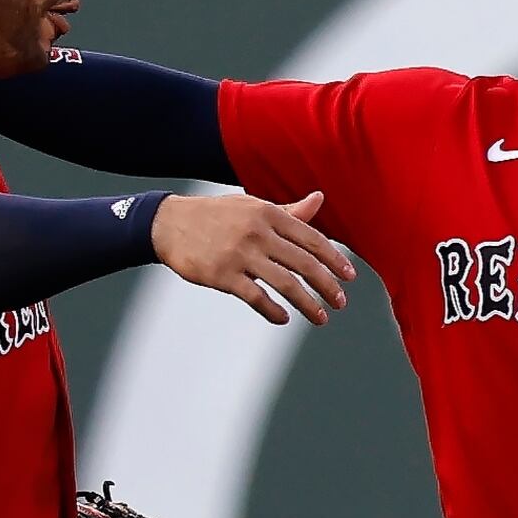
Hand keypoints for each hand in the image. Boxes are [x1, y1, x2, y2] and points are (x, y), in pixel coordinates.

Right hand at [151, 190, 357, 325]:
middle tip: (341, 302)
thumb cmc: (217, 215)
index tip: (350, 276)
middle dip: (327, 285)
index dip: (334, 259)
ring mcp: (240, 254)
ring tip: (321, 317)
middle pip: (304, 263)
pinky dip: (273, 311)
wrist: (167, 224)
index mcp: (268, 214)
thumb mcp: (252, 206)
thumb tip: (320, 199)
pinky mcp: (222, 275)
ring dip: (308, 304)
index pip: (312, 238)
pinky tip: (284, 318)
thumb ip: (288, 210)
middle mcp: (257, 232)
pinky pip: (256, 297)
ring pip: (285, 284)